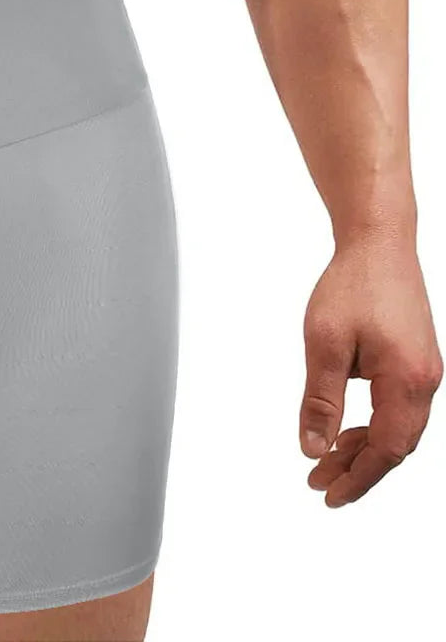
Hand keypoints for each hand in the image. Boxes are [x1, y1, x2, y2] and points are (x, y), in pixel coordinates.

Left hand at [301, 242, 441, 505]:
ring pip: (398, 427)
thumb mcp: (324, 344)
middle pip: (395, 444)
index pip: (386, 449)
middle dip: (357, 468)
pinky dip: (373, 423)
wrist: (379, 244)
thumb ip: (320, 400)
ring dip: (363, 446)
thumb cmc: (352, 285)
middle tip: (319, 482)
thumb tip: (313, 447)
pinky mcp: (416, 360)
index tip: (328, 494)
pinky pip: (398, 406)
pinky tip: (346, 428)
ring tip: (326, 459)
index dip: (358, 477)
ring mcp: (424, 370)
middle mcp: (425, 380)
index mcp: (407, 381)